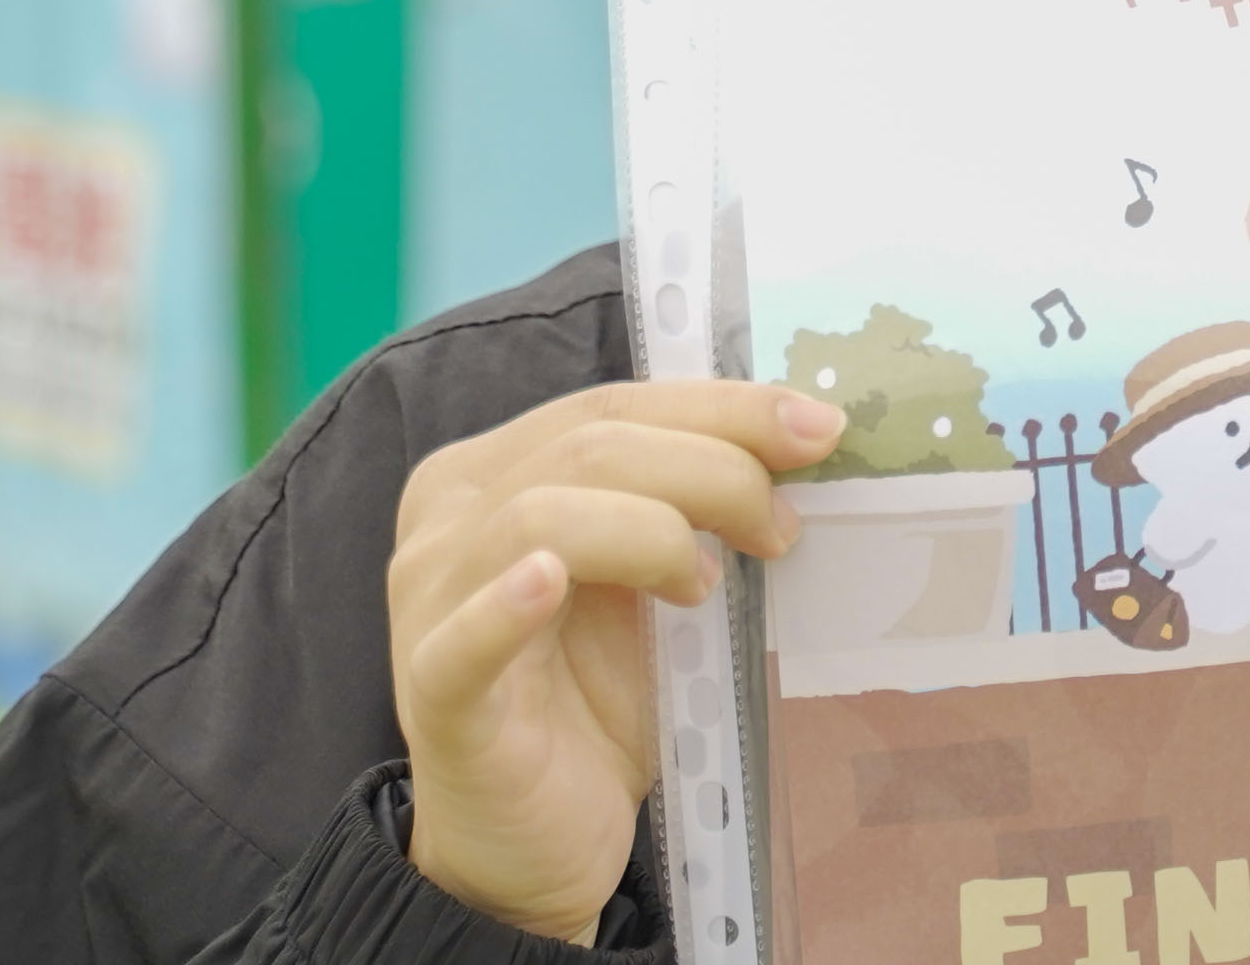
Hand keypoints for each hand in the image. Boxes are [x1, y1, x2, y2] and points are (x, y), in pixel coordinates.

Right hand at [384, 380, 833, 940]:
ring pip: (538, 516)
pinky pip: (465, 641)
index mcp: (493, 473)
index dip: (721, 407)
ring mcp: (429, 606)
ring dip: (649, 531)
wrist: (534, 843)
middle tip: (780, 528)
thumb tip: (806, 435)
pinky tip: (550, 583)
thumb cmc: (594, 700)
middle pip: (587, 448)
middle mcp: (446, 521)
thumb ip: (689, 505)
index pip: (612, 405)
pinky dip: (509, 604)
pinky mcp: (437, 696)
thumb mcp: (649, 583)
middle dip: (710, 469)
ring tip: (703, 584)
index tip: (820, 430)